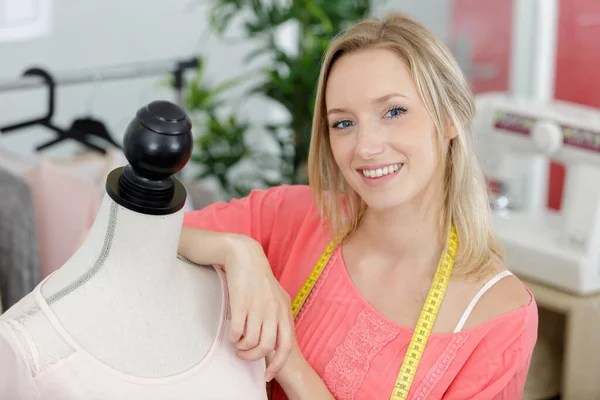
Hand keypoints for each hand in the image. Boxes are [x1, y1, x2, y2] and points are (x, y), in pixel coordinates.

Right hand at [224, 235, 294, 381]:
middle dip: (253, 357)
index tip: (267, 375)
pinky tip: (231, 333)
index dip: (277, 364)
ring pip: (250, 341)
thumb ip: (278, 316)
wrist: (245, 256)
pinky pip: (236, 331)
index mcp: (283, 310)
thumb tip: (276, 339)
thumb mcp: (275, 296)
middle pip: (266, 347)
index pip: (286, 345)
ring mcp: (257, 307)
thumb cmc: (259, 278)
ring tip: (237, 343)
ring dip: (241, 347)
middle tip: (243, 355)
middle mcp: (272, 310)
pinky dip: (232, 337)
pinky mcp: (240, 303)